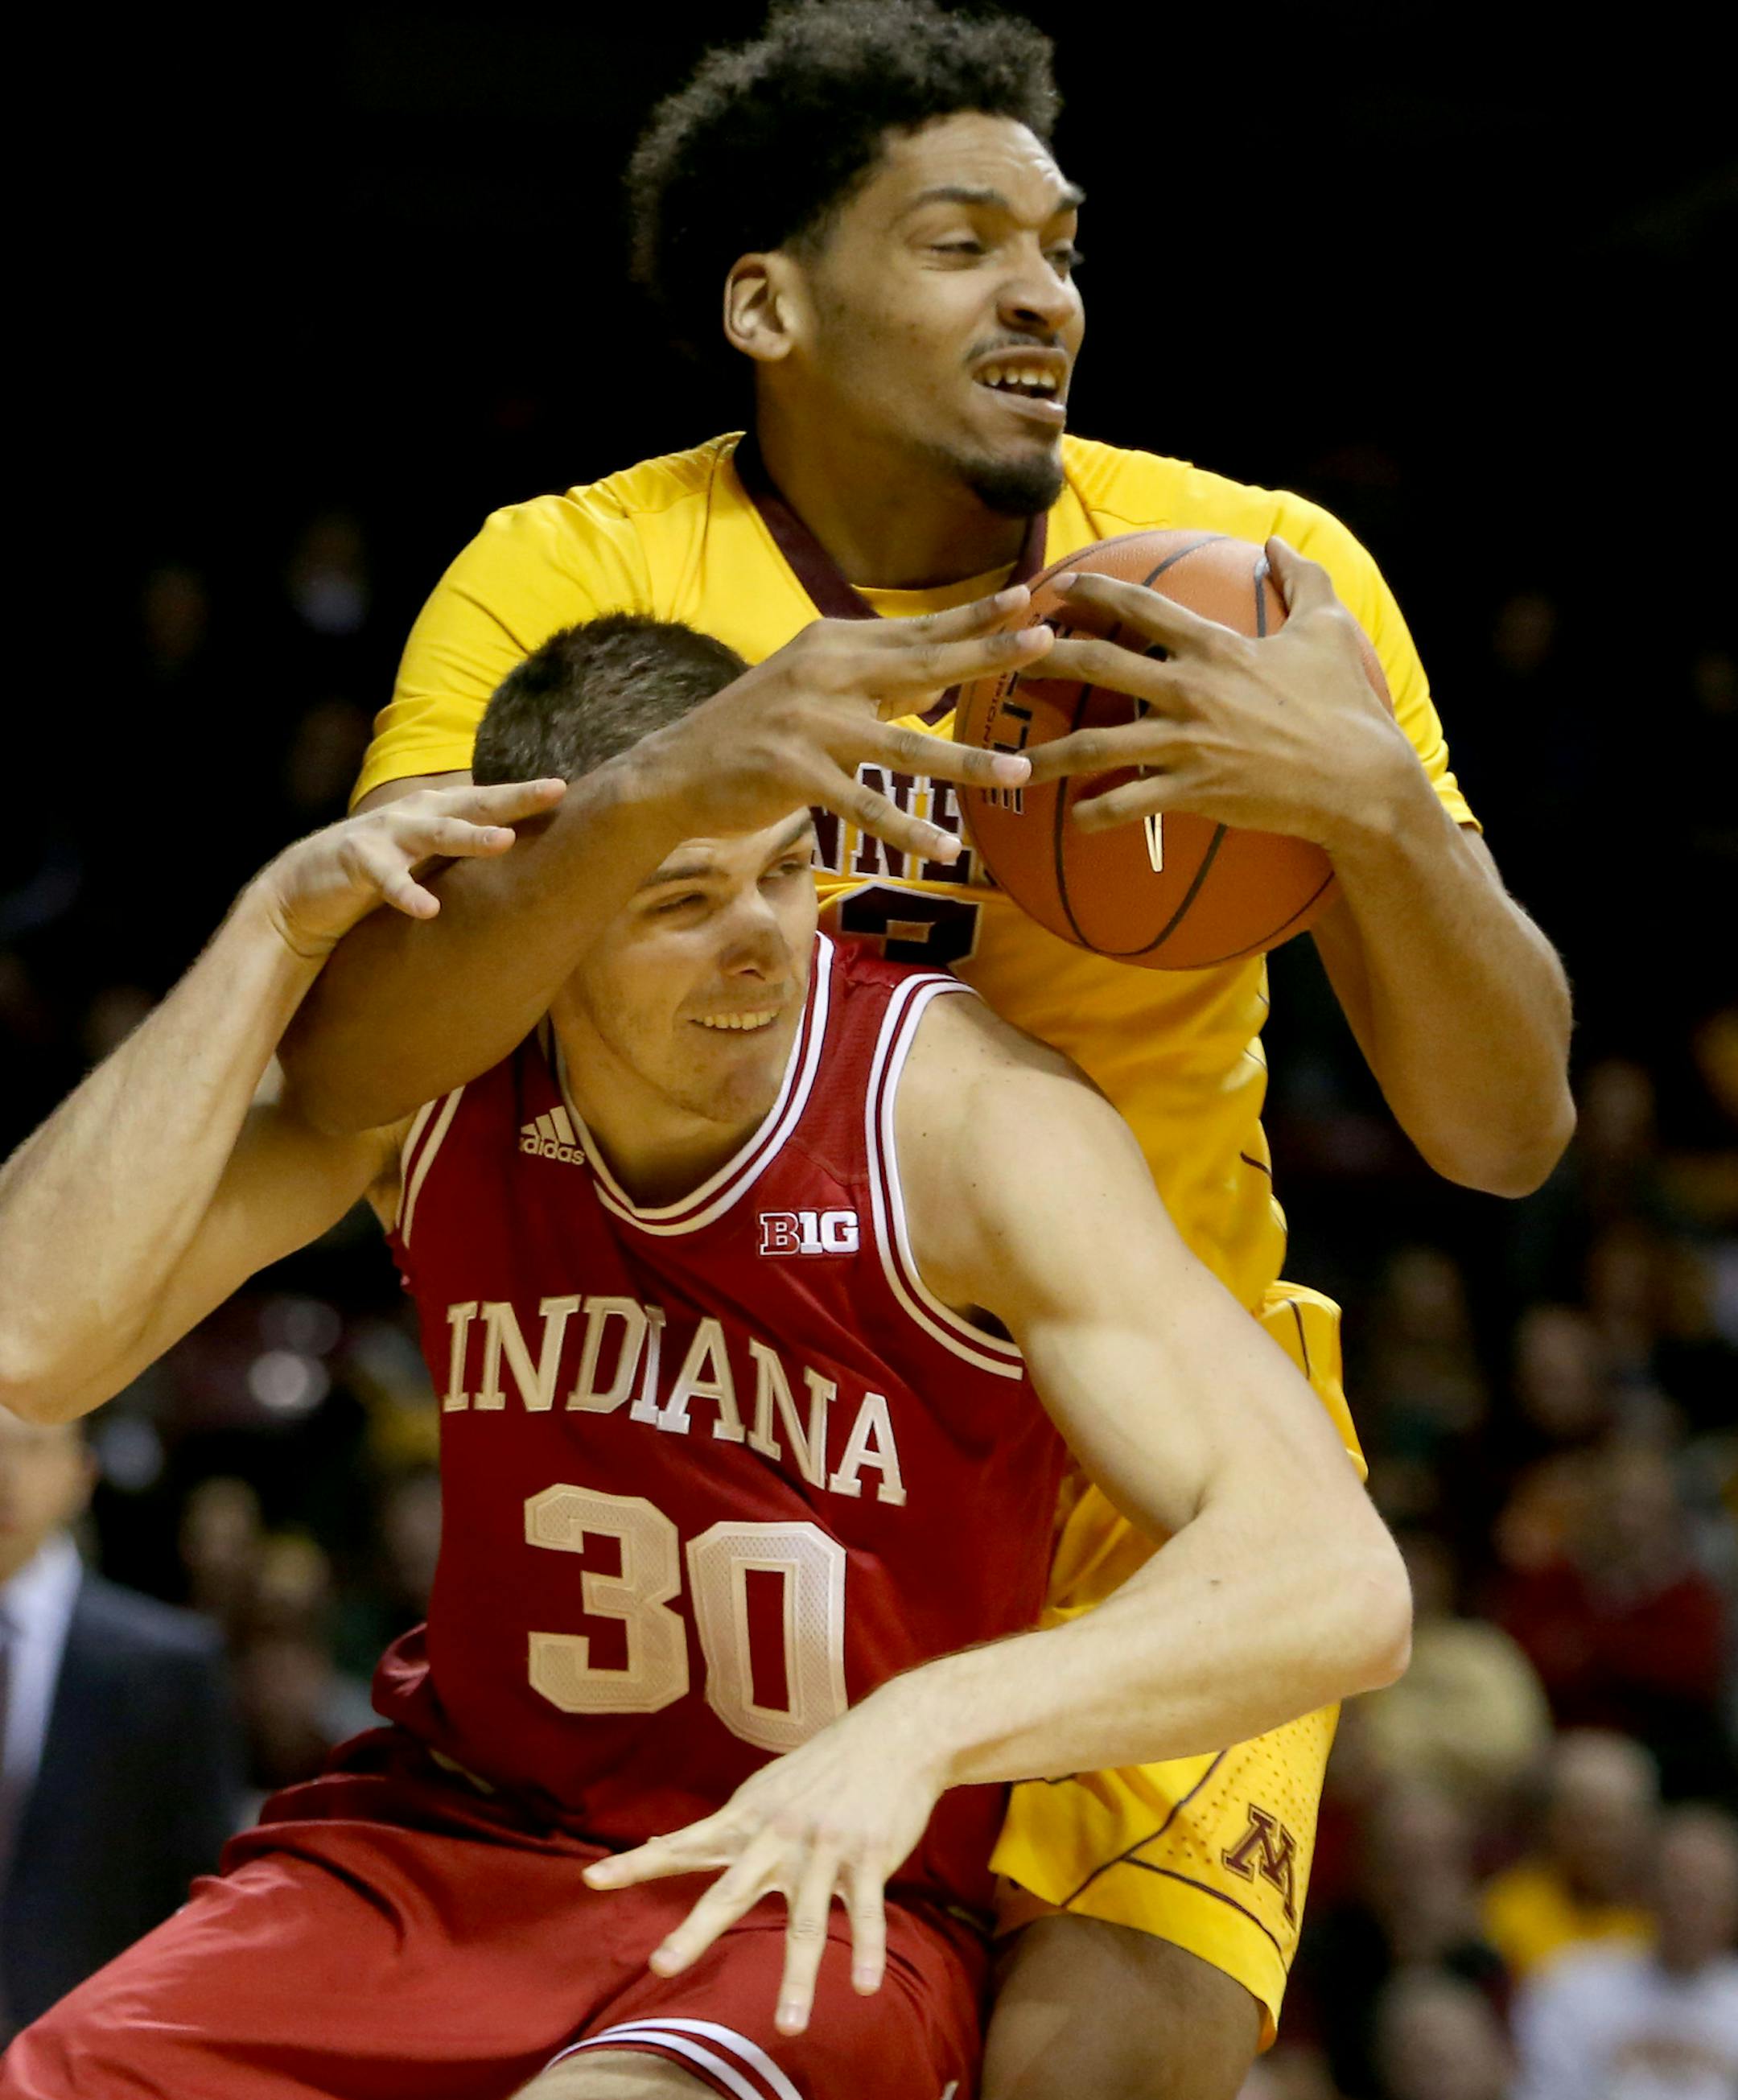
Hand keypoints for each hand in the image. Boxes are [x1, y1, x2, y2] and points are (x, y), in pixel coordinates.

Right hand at [255, 776, 567, 958]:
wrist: (302, 892)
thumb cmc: (376, 874)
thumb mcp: (423, 857)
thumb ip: (459, 848)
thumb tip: (516, 852)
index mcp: (432, 812)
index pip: (485, 801)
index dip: (523, 794)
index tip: (564, 788)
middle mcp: (413, 815)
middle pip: (471, 805)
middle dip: (513, 798)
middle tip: (553, 790)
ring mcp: (384, 835)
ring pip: (434, 834)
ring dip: (470, 838)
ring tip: (504, 842)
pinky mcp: (357, 862)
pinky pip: (387, 880)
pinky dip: (407, 894)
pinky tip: (429, 910)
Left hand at [582, 1688, 942, 2035]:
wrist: (894, 1734)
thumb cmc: (823, 1765)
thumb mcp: (765, 1789)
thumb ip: (720, 1827)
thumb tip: (662, 1843)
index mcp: (748, 1817)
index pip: (683, 1843)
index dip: (637, 1862)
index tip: (591, 1879)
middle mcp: (778, 1836)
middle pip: (730, 1891)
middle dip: (694, 1931)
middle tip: (661, 1967)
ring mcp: (823, 1848)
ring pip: (806, 1921)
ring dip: (798, 1978)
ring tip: (789, 2027)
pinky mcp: (868, 1855)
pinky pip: (866, 1912)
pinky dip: (866, 1950)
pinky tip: (865, 1987)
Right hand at [636, 589, 1049, 864]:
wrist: (677, 770)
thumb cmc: (754, 731)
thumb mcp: (812, 687)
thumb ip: (871, 679)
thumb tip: (938, 677)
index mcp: (832, 643)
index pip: (916, 630)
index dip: (973, 615)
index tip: (1028, 597)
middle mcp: (824, 673)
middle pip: (923, 666)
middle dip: (989, 654)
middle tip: (1047, 642)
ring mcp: (809, 723)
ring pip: (904, 746)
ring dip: (967, 760)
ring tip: (1019, 769)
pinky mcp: (795, 773)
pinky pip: (865, 806)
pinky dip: (908, 829)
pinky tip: (946, 847)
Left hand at [1025, 538, 1418, 849]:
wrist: (1359, 778)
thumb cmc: (1345, 704)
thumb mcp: (1329, 629)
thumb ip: (1302, 579)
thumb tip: (1278, 543)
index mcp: (1215, 646)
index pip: (1140, 608)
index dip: (1093, 594)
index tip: (1057, 589)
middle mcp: (1190, 689)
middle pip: (1098, 666)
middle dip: (1046, 659)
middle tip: (1008, 660)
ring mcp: (1187, 742)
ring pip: (1097, 744)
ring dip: (1050, 754)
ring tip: (1015, 764)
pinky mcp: (1194, 790)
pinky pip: (1129, 802)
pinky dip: (1097, 813)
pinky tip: (1074, 820)